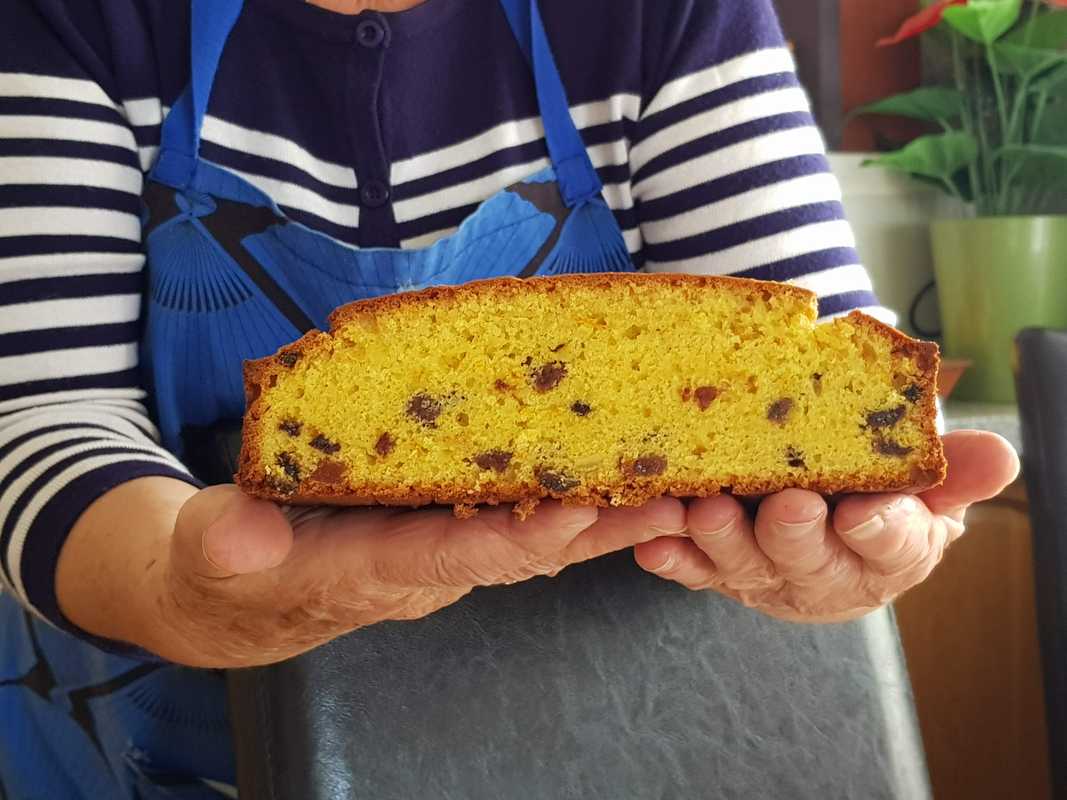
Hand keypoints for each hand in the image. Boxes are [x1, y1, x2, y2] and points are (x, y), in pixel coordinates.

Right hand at [145, 487, 685, 667]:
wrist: (247, 589)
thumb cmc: (228, 566)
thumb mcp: (211, 554)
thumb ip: (226, 545)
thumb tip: (242, 538)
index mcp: (372, 569)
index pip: (450, 556)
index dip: (511, 538)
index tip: (574, 513)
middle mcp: (427, 564)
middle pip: (522, 551)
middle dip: (596, 530)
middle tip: (672, 501)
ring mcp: (446, 547)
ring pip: (538, 534)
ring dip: (610, 517)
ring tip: (683, 488)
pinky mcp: (452, 526)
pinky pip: (526, 515)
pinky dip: (582, 501)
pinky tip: (631, 477)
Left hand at [633, 430, 1019, 622]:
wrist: (827, 513)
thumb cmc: (879, 490)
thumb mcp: (924, 479)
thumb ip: (953, 471)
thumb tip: (1000, 456)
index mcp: (888, 551)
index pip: (893, 546)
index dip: (881, 531)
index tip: (866, 512)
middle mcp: (825, 571)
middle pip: (811, 561)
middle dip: (796, 535)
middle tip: (786, 506)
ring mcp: (766, 572)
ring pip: (743, 564)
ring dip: (722, 540)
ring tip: (705, 512)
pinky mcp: (716, 568)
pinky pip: (692, 568)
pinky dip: (672, 557)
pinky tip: (652, 541)